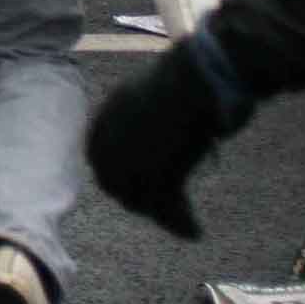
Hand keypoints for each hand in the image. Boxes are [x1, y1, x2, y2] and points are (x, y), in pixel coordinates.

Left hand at [86, 41, 230, 238]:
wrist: (201, 72)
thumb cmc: (188, 78)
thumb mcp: (156, 99)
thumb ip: (148, 126)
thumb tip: (162, 149)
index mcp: (105, 118)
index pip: (103, 161)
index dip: (124, 180)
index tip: (144, 195)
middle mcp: (108, 140)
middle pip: (116, 185)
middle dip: (141, 200)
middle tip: (169, 211)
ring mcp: (128, 157)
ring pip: (141, 200)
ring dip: (165, 215)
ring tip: (188, 226)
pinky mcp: (154, 172)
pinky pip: (164, 208)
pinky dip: (180, 223)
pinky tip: (195, 232)